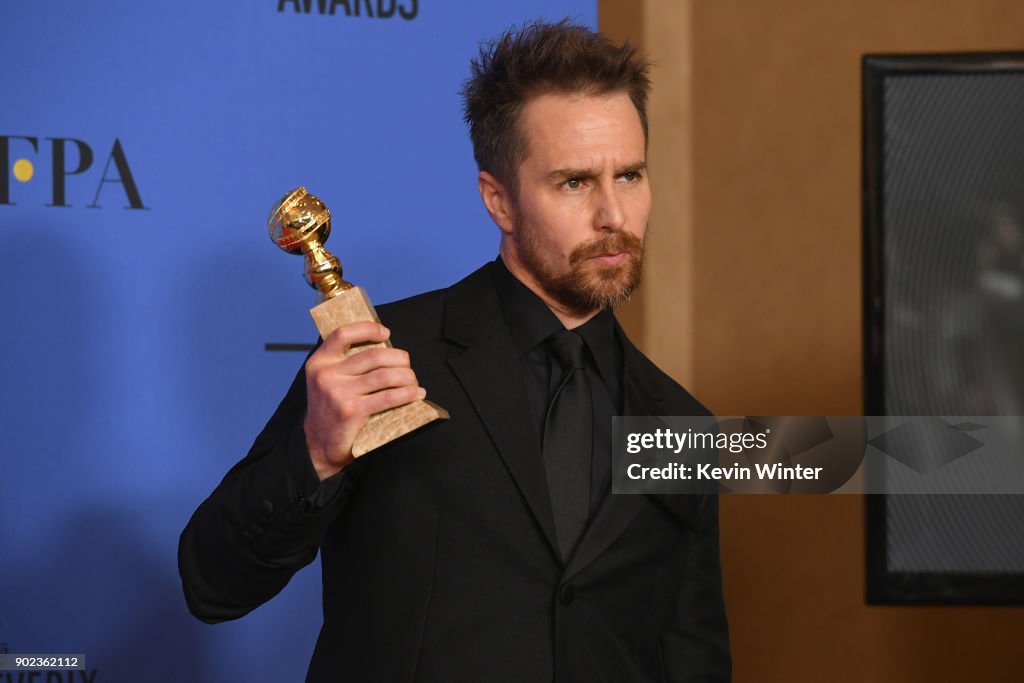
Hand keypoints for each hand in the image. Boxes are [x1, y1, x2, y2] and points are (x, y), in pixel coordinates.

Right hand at [303, 322, 425, 479]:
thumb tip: (381, 347)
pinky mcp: (353, 411)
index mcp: (319, 362)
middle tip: (407, 364)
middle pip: (373, 355)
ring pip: (385, 375)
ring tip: (413, 380)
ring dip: (406, 376)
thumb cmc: (329, 409)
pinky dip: (407, 393)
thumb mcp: (326, 380)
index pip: (343, 334)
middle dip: (398, 358)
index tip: (386, 333)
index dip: (368, 329)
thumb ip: (344, 363)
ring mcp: (339, 393)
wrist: (317, 444)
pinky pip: (388, 397)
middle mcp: (327, 375)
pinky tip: (416, 393)